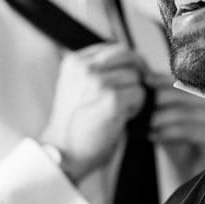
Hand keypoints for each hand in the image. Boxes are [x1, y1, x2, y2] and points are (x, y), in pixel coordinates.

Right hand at [42, 44, 148, 182]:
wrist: (64, 153)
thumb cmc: (74, 125)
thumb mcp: (78, 87)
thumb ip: (98, 70)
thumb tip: (133, 61)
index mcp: (74, 62)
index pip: (115, 49)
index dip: (129, 63)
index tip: (131, 77)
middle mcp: (85, 68)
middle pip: (129, 57)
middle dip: (138, 74)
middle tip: (136, 93)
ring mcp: (97, 82)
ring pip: (136, 77)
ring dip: (135, 95)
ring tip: (119, 111)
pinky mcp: (112, 99)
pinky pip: (140, 94)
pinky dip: (137, 108)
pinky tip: (122, 119)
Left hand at [147, 73, 204, 181]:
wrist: (188, 174)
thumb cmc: (178, 144)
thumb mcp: (168, 115)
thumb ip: (163, 96)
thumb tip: (143, 74)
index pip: (189, 80)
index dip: (166, 79)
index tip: (145, 80)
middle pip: (191, 94)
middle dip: (163, 96)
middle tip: (142, 99)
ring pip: (189, 112)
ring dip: (163, 116)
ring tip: (144, 120)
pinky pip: (192, 131)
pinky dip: (169, 132)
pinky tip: (152, 135)